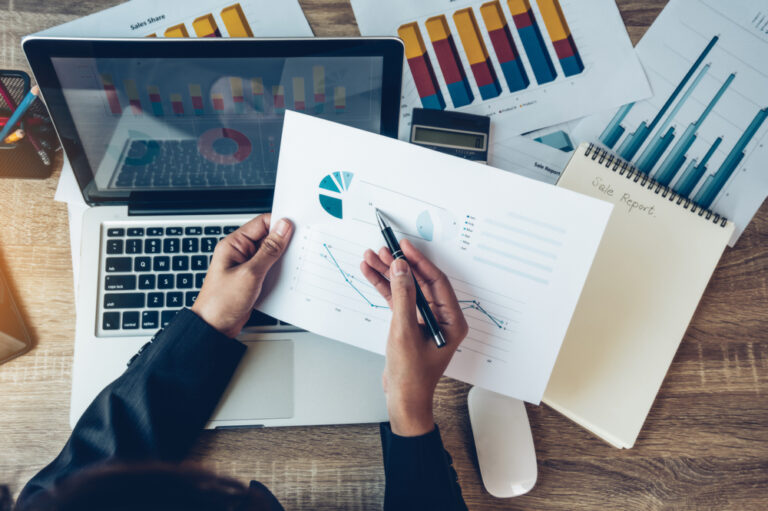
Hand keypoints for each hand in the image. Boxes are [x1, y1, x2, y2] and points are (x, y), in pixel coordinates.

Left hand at [192, 214, 292, 337]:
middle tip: (298, 247)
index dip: (279, 223)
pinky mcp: (252, 278)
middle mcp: (240, 252)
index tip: (296, 228)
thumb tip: (283, 228)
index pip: (261, 223)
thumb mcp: (250, 273)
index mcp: (234, 244)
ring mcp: (246, 265)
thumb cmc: (221, 302)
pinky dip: (279, 270)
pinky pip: (270, 268)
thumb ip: (269, 250)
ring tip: (292, 264)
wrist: (215, 327)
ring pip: (271, 253)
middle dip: (283, 242)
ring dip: (282, 258)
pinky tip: (286, 276)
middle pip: (268, 237)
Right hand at [360, 239, 467, 435]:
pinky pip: (397, 299)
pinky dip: (384, 287)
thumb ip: (403, 297)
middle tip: (383, 249)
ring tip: (371, 257)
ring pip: (406, 288)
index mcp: (452, 320)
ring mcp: (424, 320)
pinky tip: (370, 273)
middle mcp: (441, 317)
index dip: (419, 261)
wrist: (402, 399)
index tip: (404, 246)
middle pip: (420, 281)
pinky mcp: (410, 324)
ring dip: (388, 273)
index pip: (436, 281)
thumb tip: (401, 269)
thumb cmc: (412, 375)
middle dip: (400, 265)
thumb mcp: (405, 332)